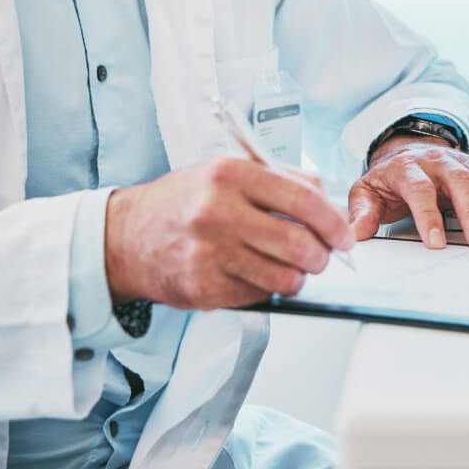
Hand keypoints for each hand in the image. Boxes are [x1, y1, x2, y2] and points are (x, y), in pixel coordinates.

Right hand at [105, 157, 353, 309]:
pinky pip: (258, 296)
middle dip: (322, 256)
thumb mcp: (227, 171)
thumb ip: (280, 180)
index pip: (303, 199)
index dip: (333, 222)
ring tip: (291, 268)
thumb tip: (329, 204)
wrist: (125, 236)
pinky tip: (255, 274)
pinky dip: (266, 289)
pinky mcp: (203, 288)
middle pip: (299, 244)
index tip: (343, 234)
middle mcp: (218, 211)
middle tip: (322, 257)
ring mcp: (209, 253)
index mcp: (230, 174)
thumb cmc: (183, 202)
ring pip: (283, 277)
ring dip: (298, 278)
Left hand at [348, 138, 468, 249]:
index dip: (428, 215)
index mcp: (408, 167)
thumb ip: (362, 212)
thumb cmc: (391, 178)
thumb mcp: (367, 191)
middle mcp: (439, 162)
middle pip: (460, 183)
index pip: (419, 188)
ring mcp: (464, 164)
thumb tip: (355, 234)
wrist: (408, 151)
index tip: (435, 242)